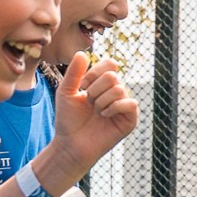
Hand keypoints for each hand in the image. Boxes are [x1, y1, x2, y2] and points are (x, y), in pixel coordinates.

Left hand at [51, 51, 140, 170]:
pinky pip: (130, 103)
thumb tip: (82, 53)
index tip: (82, 86)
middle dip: (95, 89)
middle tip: (89, 103)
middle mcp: (117, 93)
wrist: (70, 144)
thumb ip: (74, 72)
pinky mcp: (130, 120)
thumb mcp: (66, 91)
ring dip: (101, 101)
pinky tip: (104, 116)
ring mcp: (124, 106)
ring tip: (96, 112)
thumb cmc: (68, 119)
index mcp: (104, 84)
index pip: (110, 64)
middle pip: (113, 76)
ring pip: (119, 89)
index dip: (94, 72)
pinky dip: (113, 108)